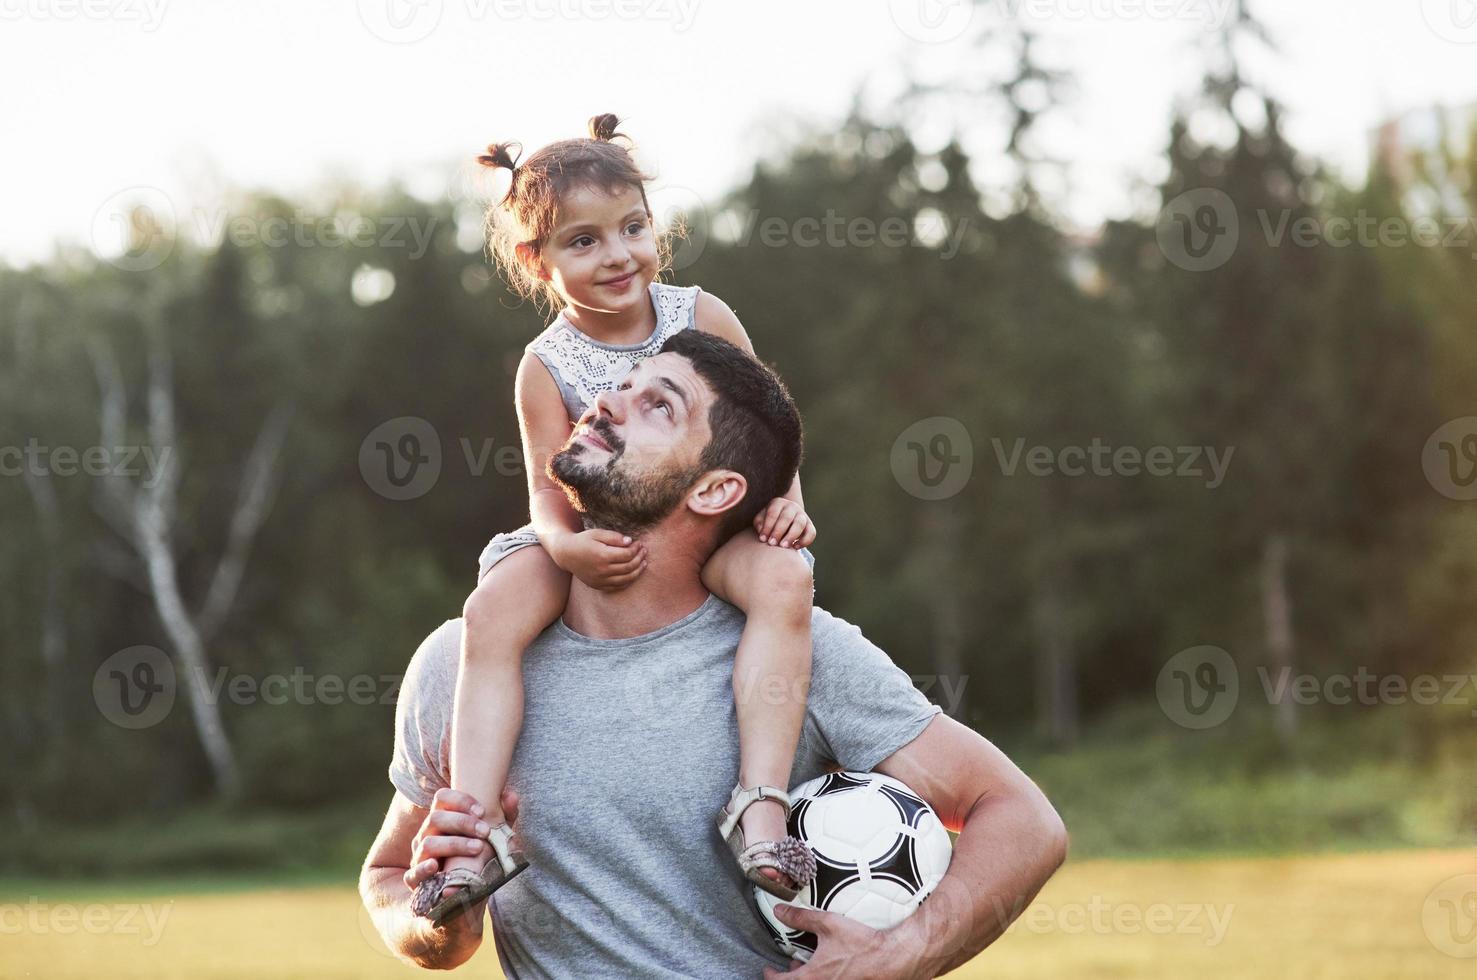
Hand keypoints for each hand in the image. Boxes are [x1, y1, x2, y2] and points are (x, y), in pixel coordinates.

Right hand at [404, 787, 521, 930]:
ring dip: (454, 844)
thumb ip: (503, 817)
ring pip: (427, 843)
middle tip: (485, 831)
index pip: (442, 798)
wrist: (467, 902)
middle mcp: (427, 836)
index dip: (460, 800)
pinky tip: (436, 866)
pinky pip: (412, 874)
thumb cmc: (479, 862)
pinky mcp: (416, 883)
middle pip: (435, 818)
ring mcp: (420, 858)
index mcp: (443, 822)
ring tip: (477, 848)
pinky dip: (422, 869)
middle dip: (462, 822)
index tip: (482, 810)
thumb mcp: (495, 839)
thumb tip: (511, 796)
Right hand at [551, 528, 646, 590]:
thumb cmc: (583, 541)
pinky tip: (633, 573)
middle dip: (640, 558)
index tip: (639, 543)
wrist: (566, 554)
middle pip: (629, 567)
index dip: (636, 548)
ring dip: (638, 571)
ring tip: (644, 563)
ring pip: (626, 579)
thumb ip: (614, 537)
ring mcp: (600, 580)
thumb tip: (630, 541)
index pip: (627, 554)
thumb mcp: (597, 533)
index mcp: (602, 556)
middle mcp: (602, 570)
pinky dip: (628, 581)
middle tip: (644, 551)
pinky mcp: (598, 585)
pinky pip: (618, 587)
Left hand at [754, 499, 815, 549]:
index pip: (773, 513)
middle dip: (778, 531)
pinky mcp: (810, 525)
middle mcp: (792, 506)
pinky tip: (795, 547)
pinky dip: (805, 541)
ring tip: (783, 546)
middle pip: (786, 517)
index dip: (768, 526)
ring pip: (800, 524)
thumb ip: (760, 524)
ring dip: (791, 536)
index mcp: (778, 503)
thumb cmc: (769, 521)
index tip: (762, 539)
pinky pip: (811, 533)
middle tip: (772, 543)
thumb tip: (763, 534)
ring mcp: (802, 515)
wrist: (783, 520)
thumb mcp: (761, 519)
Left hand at [760, 904, 926, 979]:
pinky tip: (833, 967)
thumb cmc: (862, 944)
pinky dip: (826, 978)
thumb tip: (780, 911)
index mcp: (813, 978)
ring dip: (809, 977)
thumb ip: (801, 917)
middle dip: (792, 976)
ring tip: (814, 964)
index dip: (770, 975)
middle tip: (792, 964)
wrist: (894, 958)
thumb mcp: (829, 924)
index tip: (768, 968)